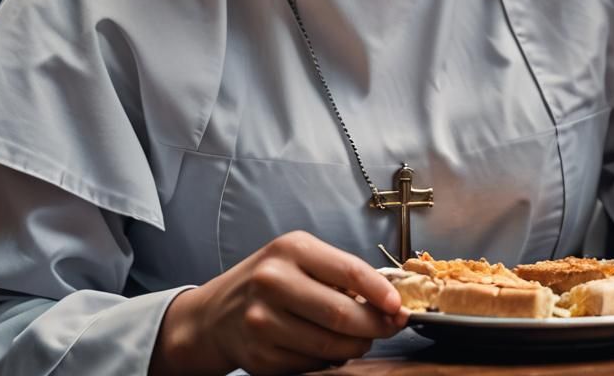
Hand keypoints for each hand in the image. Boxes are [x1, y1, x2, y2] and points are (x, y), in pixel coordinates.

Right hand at [149, 231, 405, 375]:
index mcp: (291, 249)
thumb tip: (385, 299)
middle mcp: (273, 281)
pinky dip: (327, 361)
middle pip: (341, 314)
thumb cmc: (268, 280)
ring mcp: (263, 321)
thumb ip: (338, 273)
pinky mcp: (259, 356)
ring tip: (360, 338)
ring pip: (329, 345)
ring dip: (354, 347)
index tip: (399, 306)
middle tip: (388, 327)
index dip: (380, 292)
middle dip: (374, 326)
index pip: (348, 270)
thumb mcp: (299, 258)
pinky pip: (309, 365)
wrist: (215, 314)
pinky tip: (326, 349)